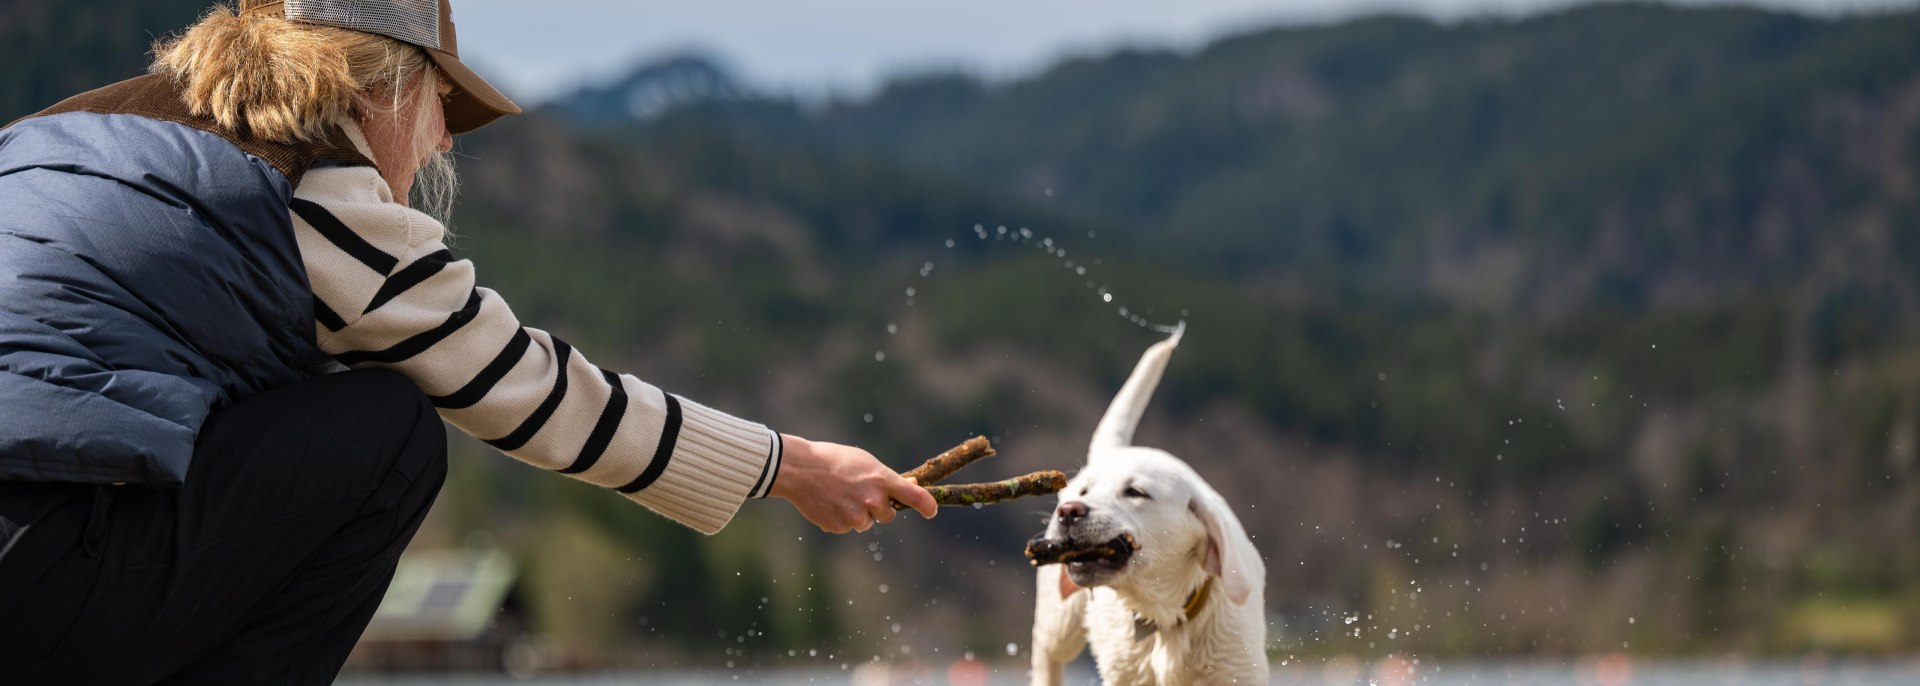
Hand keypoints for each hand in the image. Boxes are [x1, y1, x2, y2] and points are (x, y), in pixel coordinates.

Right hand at [770, 434, 937, 532]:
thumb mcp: (864, 461)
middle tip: (859, 492)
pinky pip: (847, 527)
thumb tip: (911, 483)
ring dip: (858, 514)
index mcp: (882, 479)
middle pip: (888, 514)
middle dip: (878, 507)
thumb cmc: (833, 460)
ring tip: (838, 495)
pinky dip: (840, 518)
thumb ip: (886, 477)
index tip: (931, 511)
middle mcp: (873, 500)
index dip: (927, 505)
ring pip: (866, 523)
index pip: (915, 496)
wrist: (799, 470)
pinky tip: (828, 503)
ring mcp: (856, 516)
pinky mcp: (840, 527)